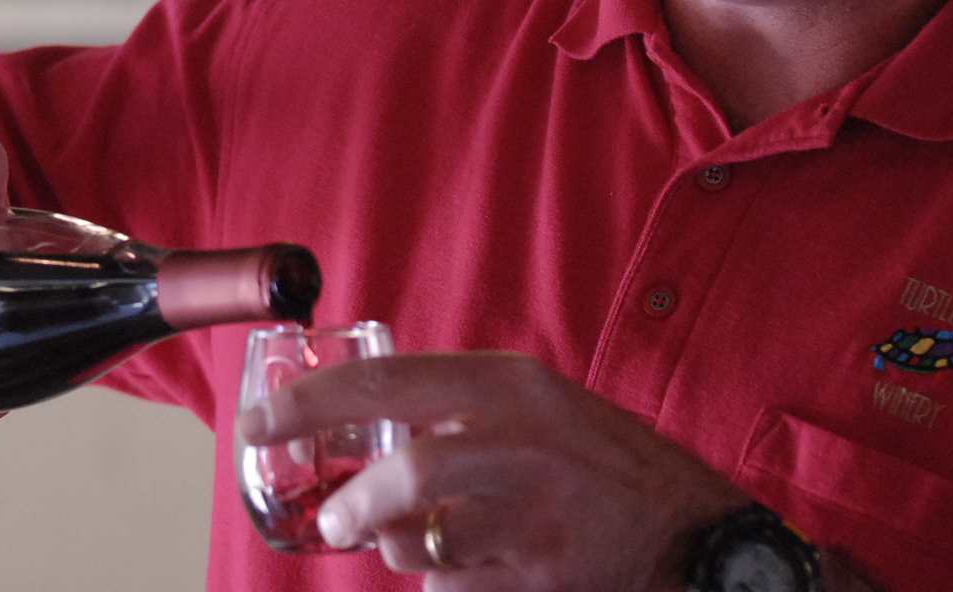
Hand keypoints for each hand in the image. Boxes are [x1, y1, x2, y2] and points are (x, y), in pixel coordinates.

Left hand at [240, 350, 749, 589]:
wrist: (693, 534)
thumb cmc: (603, 466)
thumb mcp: (539, 404)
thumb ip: (459, 409)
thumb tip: (354, 425)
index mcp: (511, 384)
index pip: (386, 382)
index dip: (310, 404)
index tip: (258, 424)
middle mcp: (522, 442)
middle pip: (405, 473)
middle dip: (354, 504)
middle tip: (334, 518)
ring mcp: (534, 517)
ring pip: (421, 544)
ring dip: (404, 552)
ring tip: (424, 543)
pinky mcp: (539, 580)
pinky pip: (456, 590)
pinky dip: (450, 586)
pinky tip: (485, 571)